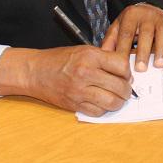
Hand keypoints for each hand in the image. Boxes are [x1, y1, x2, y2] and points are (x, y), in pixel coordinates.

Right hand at [0, 46, 131, 116]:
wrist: (35, 71)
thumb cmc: (59, 59)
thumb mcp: (82, 50)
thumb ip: (103, 59)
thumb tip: (125, 72)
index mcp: (89, 56)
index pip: (121, 65)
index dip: (127, 71)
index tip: (125, 73)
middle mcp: (86, 73)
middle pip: (120, 86)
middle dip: (126, 89)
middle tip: (124, 88)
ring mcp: (80, 91)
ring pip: (112, 102)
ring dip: (118, 102)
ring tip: (116, 97)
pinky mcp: (75, 105)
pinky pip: (98, 112)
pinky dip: (104, 109)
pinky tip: (101, 102)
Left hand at [102, 3, 162, 71]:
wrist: (147, 10)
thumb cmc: (130, 24)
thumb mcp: (118, 27)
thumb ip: (111, 41)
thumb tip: (103, 57)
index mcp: (130, 15)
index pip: (126, 33)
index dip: (124, 49)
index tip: (122, 65)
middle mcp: (147, 15)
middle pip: (145, 33)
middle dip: (143, 52)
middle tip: (141, 69)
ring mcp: (161, 20)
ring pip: (162, 34)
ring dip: (161, 50)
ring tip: (158, 65)